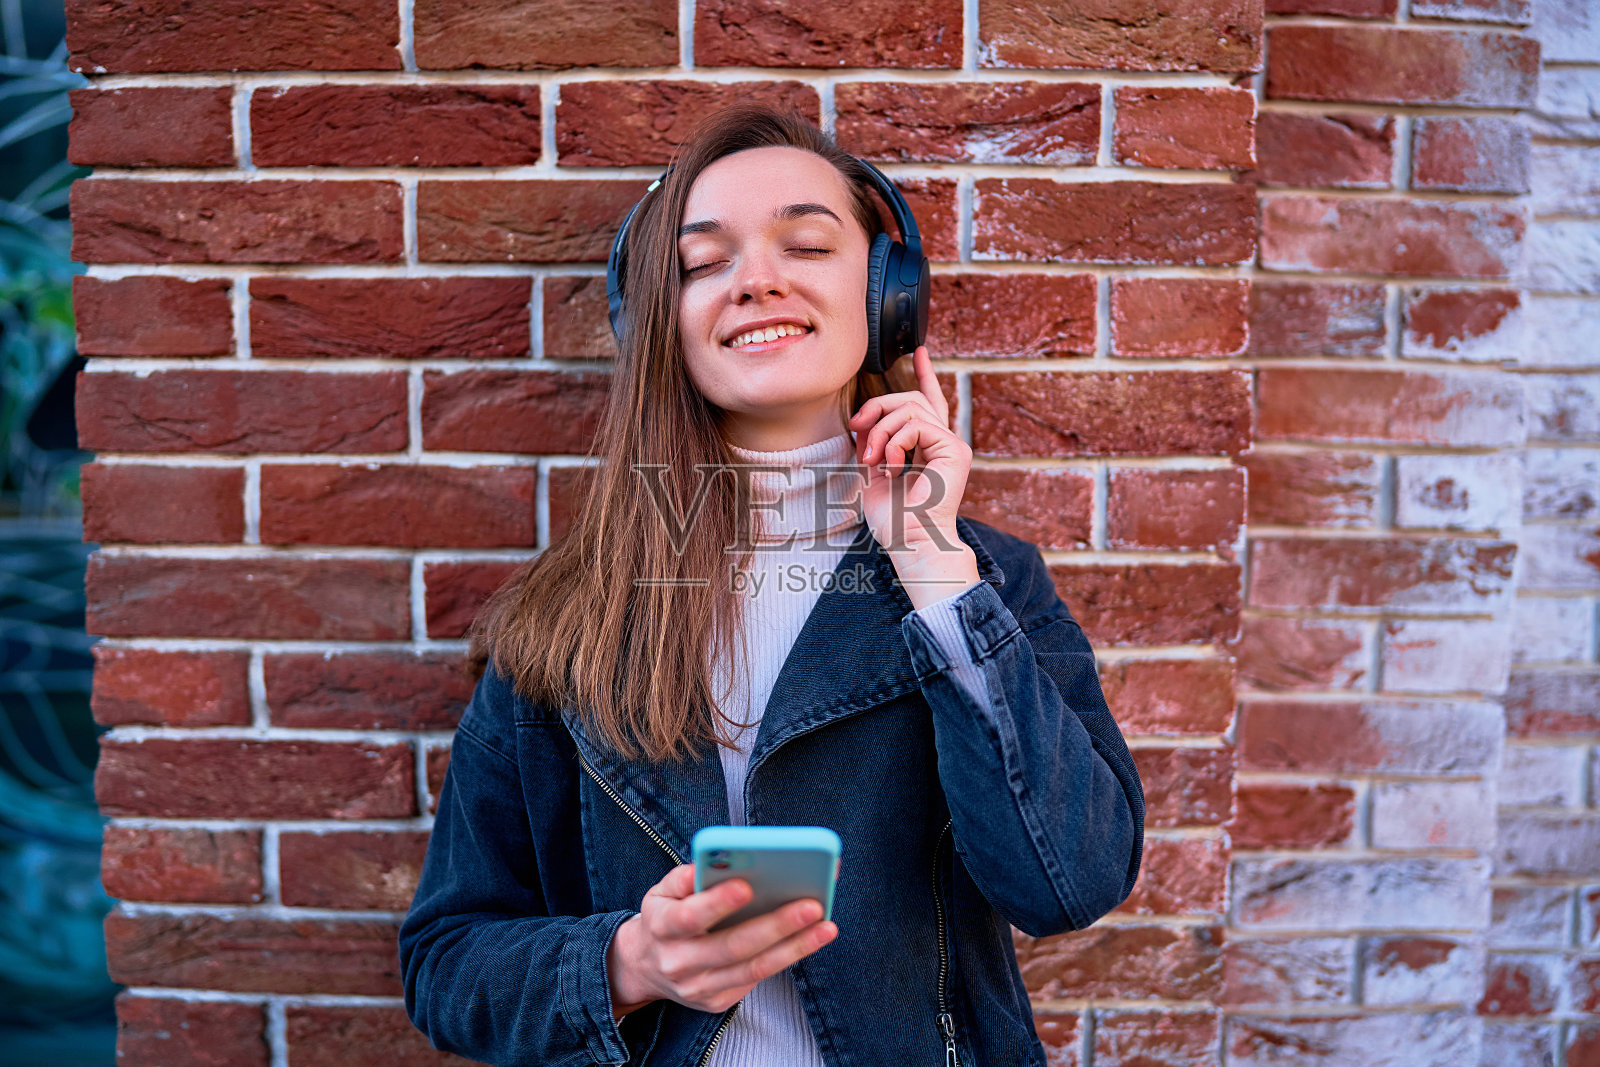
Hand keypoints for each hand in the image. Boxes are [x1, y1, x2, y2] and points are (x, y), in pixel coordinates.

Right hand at [606, 864, 837, 1019]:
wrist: (644, 967)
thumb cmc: (665, 916)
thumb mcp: (662, 891)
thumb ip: (686, 876)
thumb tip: (717, 859)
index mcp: (661, 927)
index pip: (688, 917)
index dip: (716, 903)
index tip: (747, 885)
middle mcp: (678, 962)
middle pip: (732, 946)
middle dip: (776, 925)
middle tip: (812, 905)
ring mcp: (698, 987)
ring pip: (753, 969)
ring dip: (795, 947)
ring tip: (826, 926)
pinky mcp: (717, 1002)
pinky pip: (756, 979)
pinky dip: (786, 957)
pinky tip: (809, 939)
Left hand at [849, 346, 978, 607]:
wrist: (911, 544)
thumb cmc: (894, 522)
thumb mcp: (873, 476)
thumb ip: (873, 445)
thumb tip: (862, 422)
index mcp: (929, 449)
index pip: (928, 403)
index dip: (925, 375)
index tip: (920, 351)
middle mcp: (944, 443)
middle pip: (910, 399)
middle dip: (877, 407)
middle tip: (857, 430)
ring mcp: (952, 446)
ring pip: (911, 407)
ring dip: (881, 429)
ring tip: (872, 458)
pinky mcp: (954, 450)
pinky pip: (917, 424)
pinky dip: (895, 441)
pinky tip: (891, 465)